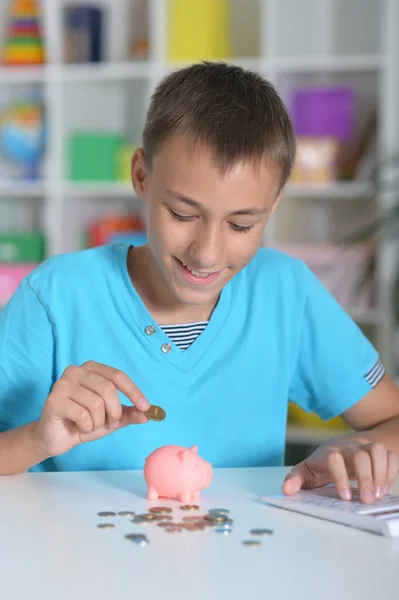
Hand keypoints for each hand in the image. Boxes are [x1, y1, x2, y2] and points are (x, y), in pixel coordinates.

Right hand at [32, 361, 149, 457]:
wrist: (57, 438)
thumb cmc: (84, 422)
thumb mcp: (111, 419)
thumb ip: (129, 414)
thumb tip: (148, 414)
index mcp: (92, 369)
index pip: (117, 376)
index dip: (134, 391)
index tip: (146, 407)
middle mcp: (76, 371)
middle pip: (108, 389)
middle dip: (114, 411)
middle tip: (111, 423)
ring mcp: (62, 384)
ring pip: (96, 403)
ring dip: (98, 422)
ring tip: (91, 425)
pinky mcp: (54, 400)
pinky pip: (82, 415)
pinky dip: (86, 426)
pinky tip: (79, 427)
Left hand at [282, 435, 398, 503]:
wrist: (344, 444)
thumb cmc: (324, 461)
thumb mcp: (307, 469)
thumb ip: (296, 479)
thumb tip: (286, 491)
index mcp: (330, 451)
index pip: (334, 459)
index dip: (340, 477)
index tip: (345, 497)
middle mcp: (349, 447)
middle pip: (360, 455)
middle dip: (365, 478)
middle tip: (366, 501)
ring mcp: (365, 447)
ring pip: (377, 450)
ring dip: (381, 472)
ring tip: (378, 494)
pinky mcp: (379, 451)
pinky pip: (391, 455)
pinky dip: (391, 471)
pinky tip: (385, 488)